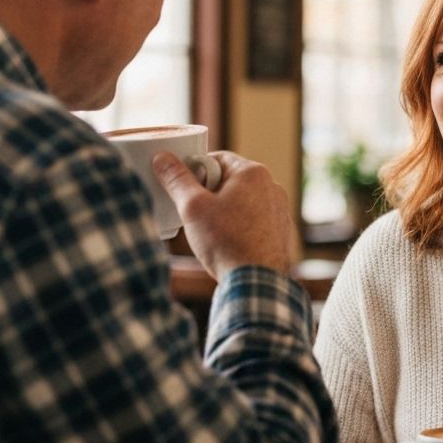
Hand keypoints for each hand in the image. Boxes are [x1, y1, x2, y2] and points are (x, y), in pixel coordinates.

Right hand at [153, 150, 293, 278]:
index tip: (185, 192)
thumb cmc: (226, 242)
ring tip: (212, 234)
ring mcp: (279, 209)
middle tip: (196, 215)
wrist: (257, 283)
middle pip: (229, 180)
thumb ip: (177, 179)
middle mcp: (271, 186)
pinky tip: (229, 245)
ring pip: (241, 202)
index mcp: (252, 172)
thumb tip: (162, 158)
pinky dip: (239, 228)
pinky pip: (253, 220)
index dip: (195, 173)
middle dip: (209, 195)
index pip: (215, 159)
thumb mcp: (193, 207)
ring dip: (224, 212)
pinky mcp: (280, 230)